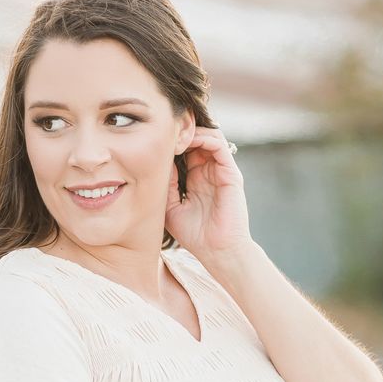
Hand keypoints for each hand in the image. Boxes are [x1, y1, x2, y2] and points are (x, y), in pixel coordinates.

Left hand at [164, 126, 254, 262]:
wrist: (218, 252)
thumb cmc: (195, 236)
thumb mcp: (170, 208)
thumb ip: (166, 185)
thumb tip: (156, 161)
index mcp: (196, 179)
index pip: (185, 151)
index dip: (171, 143)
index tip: (152, 140)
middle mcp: (210, 172)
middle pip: (197, 139)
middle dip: (180, 132)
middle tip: (162, 129)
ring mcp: (221, 171)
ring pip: (208, 136)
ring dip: (191, 131)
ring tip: (174, 132)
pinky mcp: (230, 173)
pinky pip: (218, 144)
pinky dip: (203, 137)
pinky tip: (186, 141)